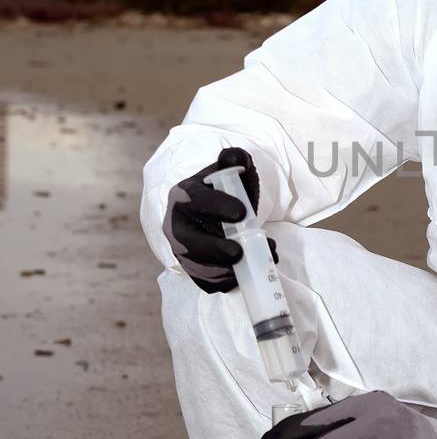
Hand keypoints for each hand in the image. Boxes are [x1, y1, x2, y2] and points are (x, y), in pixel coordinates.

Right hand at [163, 146, 277, 293]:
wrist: (218, 212)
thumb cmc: (225, 190)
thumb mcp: (230, 171)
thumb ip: (234, 160)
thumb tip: (234, 156)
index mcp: (183, 196)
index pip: (196, 203)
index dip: (217, 207)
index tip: (242, 212)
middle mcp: (176, 225)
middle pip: (189, 242)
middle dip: (215, 250)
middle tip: (240, 251)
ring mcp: (182, 250)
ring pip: (197, 266)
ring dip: (227, 269)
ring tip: (258, 260)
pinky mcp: (193, 269)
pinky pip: (206, 282)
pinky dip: (226, 282)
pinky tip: (245, 275)